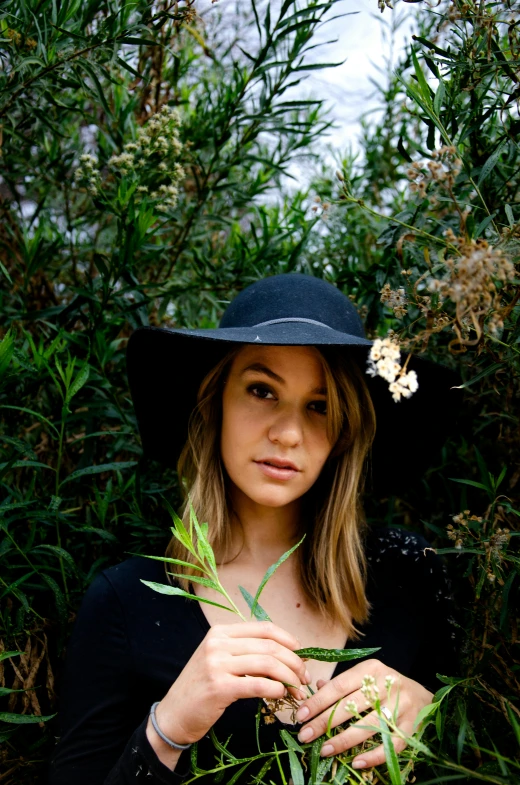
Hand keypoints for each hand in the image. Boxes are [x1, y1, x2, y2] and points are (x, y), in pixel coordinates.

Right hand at [153, 621, 310, 746]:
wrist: (173, 715)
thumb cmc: (201, 689)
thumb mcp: (219, 661)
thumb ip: (245, 652)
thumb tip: (285, 653)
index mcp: (220, 632)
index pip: (263, 628)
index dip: (288, 639)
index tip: (302, 653)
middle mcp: (218, 643)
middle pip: (269, 646)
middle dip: (294, 661)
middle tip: (305, 676)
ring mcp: (217, 664)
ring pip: (268, 664)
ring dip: (289, 677)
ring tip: (298, 689)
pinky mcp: (219, 687)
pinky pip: (258, 685)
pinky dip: (276, 690)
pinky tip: (281, 696)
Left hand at [294, 658, 432, 769]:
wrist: (424, 697)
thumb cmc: (386, 687)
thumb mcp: (365, 678)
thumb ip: (342, 683)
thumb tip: (316, 686)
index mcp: (371, 669)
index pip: (339, 685)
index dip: (318, 701)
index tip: (300, 716)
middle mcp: (386, 684)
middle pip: (350, 705)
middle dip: (324, 722)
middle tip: (305, 735)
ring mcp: (401, 705)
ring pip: (368, 725)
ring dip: (344, 739)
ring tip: (324, 750)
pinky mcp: (412, 725)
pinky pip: (391, 743)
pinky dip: (374, 755)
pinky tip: (357, 762)